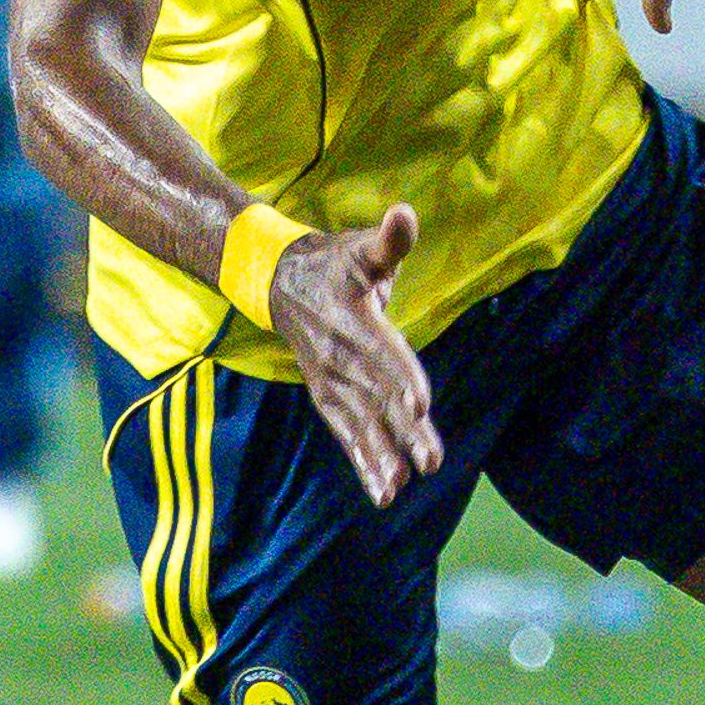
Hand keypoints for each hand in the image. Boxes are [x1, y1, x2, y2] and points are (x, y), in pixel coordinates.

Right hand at [271, 205, 442, 505]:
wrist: (275, 282)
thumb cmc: (333, 264)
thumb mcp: (361, 248)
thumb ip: (389, 239)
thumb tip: (404, 212)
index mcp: (354, 319)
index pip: (382, 350)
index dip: (401, 375)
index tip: (421, 403)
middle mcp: (341, 357)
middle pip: (377, 397)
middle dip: (403, 431)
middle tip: (429, 462)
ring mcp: (331, 381)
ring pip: (361, 423)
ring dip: (380, 456)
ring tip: (400, 488)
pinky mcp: (327, 396)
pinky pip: (346, 432)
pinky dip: (363, 461)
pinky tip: (384, 491)